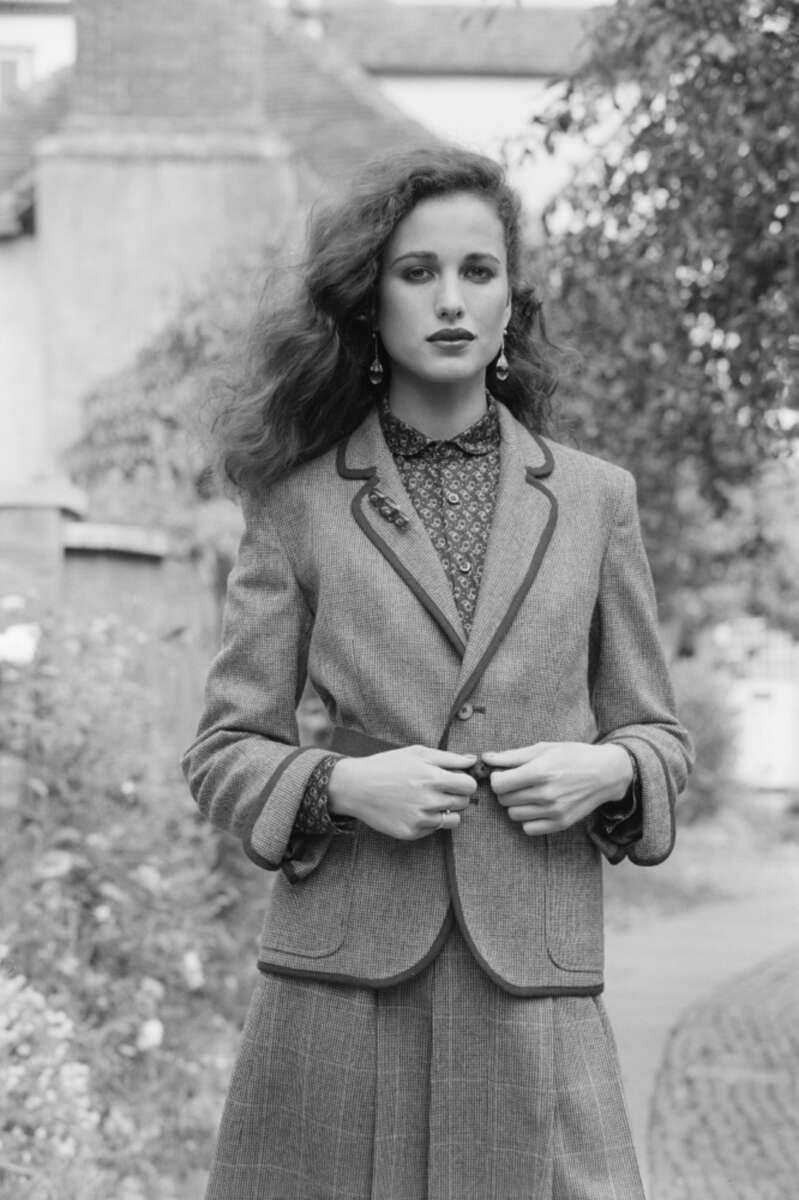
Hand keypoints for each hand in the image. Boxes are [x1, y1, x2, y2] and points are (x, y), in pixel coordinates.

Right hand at [327, 746, 478, 839]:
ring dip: (447, 810)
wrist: (356, 787)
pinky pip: (435, 829)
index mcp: (432, 777)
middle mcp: (429, 800)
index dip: (465, 781)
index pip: (469, 785)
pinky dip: (430, 821)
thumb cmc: (387, 765)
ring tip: (430, 801)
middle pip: (464, 802)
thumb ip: (448, 757)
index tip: (456, 780)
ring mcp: (420, 819)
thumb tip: (472, 761)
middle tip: (441, 790)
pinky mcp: (411, 832)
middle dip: (457, 795)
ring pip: (453, 820)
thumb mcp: (417, 752)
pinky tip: (415, 810)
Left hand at [482, 742, 632, 835]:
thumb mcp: (543, 748)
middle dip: (506, 789)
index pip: (499, 784)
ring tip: (529, 792)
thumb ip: (512, 756)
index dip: (497, 777)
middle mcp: (546, 794)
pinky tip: (537, 806)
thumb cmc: (573, 756)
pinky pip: (528, 828)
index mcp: (540, 772)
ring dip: (516, 804)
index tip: (504, 773)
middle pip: (504, 799)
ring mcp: (553, 812)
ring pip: (513, 814)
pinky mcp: (560, 824)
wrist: (605, 773)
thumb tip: (486, 758)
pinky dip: (528, 818)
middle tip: (519, 781)